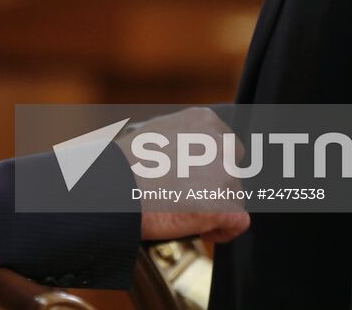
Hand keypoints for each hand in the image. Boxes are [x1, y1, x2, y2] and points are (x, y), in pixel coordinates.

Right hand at [116, 107, 250, 243]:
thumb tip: (191, 155)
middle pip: (234, 171)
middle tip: (190, 198)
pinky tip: (202, 230)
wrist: (114, 187)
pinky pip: (237, 223)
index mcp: (204, 120)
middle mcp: (220, 142)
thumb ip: (183, 139)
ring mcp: (225, 174)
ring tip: (184, 213)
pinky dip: (222, 231)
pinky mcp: (225, 205)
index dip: (211, 168)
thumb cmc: (124, 164)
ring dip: (214, 208)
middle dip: (217, 186)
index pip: (225, 146)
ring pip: (234, 197)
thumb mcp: (156, 132)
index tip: (194, 180)